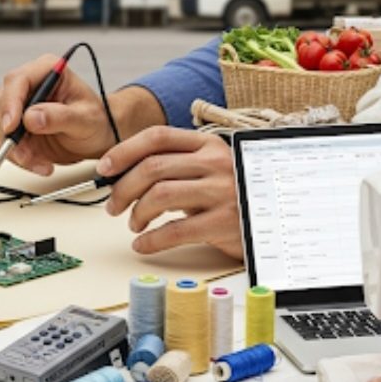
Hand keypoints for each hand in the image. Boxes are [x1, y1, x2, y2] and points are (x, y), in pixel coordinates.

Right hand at [0, 54, 116, 175]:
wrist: (96, 137)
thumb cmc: (96, 121)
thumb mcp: (86, 119)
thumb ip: (60, 117)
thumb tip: (31, 118)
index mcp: (47, 70)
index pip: (18, 81)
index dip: (10, 104)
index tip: (11, 127)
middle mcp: (28, 85)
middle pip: (1, 104)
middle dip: (10, 134)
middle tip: (26, 155)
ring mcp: (18, 106)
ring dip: (14, 150)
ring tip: (40, 162)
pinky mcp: (14, 126)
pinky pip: (3, 142)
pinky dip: (16, 157)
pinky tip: (38, 162)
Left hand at [96, 126, 241, 258]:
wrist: (275, 220)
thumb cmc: (233, 194)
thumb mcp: (208, 170)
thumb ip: (174, 166)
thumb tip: (123, 174)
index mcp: (208, 144)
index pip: (157, 137)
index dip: (124, 151)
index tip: (105, 168)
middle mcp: (215, 163)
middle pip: (152, 168)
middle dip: (123, 188)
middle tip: (113, 206)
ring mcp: (222, 191)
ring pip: (159, 196)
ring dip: (136, 213)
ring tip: (134, 224)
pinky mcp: (225, 222)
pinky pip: (175, 230)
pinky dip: (151, 240)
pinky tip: (143, 244)